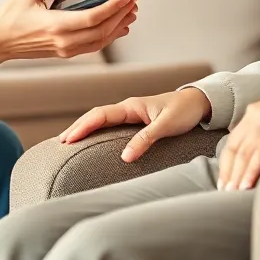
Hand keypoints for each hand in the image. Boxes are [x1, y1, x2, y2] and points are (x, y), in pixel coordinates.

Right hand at [0, 0, 151, 60]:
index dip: (114, 7)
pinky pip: (95, 46)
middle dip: (124, 11)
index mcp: (55, 25)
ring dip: (120, 23)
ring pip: (103, 40)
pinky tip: (120, 24)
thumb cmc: (9, 16)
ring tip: (133, 6)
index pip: (93, 18)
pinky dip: (110, 34)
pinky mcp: (66, 53)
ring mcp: (66, 50)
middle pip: (104, 29)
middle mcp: (64, 42)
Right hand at [59, 87, 210, 162]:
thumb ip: (146, 139)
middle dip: (77, 128)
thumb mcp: (166, 125)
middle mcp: (128, 108)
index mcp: (132, 106)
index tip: (68, 140)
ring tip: (68, 142)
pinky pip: (111, 125)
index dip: (83, 127)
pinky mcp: (137, 121)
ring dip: (85, 129)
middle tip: (60, 143)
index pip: (100, 115)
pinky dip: (97, 131)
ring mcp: (132, 114)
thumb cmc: (185, 111)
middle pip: (96, 116)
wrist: (200, 102)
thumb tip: (124, 157)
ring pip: (102, 120)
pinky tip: (92, 140)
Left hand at [216, 80, 259, 190]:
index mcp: (255, 113)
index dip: (226, 163)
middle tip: (224, 192)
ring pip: (244, 154)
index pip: (233, 142)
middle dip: (227, 172)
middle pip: (234, 149)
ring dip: (236, 176)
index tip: (225, 180)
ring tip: (232, 194)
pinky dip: (251, 172)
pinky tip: (246, 186)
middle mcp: (256, 116)